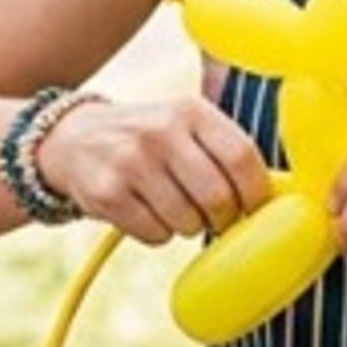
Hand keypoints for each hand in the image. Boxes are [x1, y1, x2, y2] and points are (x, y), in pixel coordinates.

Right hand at [33, 96, 270, 243]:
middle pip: (217, 197)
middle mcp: (160, 133)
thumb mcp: (182, 125)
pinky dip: (158, 234)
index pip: (242, 158)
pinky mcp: (107, 194)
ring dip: (187, 227)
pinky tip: (146, 214)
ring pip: (186, 221)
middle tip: (214, 217)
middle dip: (222, 217)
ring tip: (174, 210)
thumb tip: (275, 196)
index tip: (252, 206)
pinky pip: (154, 235)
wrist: (71, 140)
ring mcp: (130, 163)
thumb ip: (222, 150)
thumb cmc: (145, 140)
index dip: (254, 193)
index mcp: (190, 111)